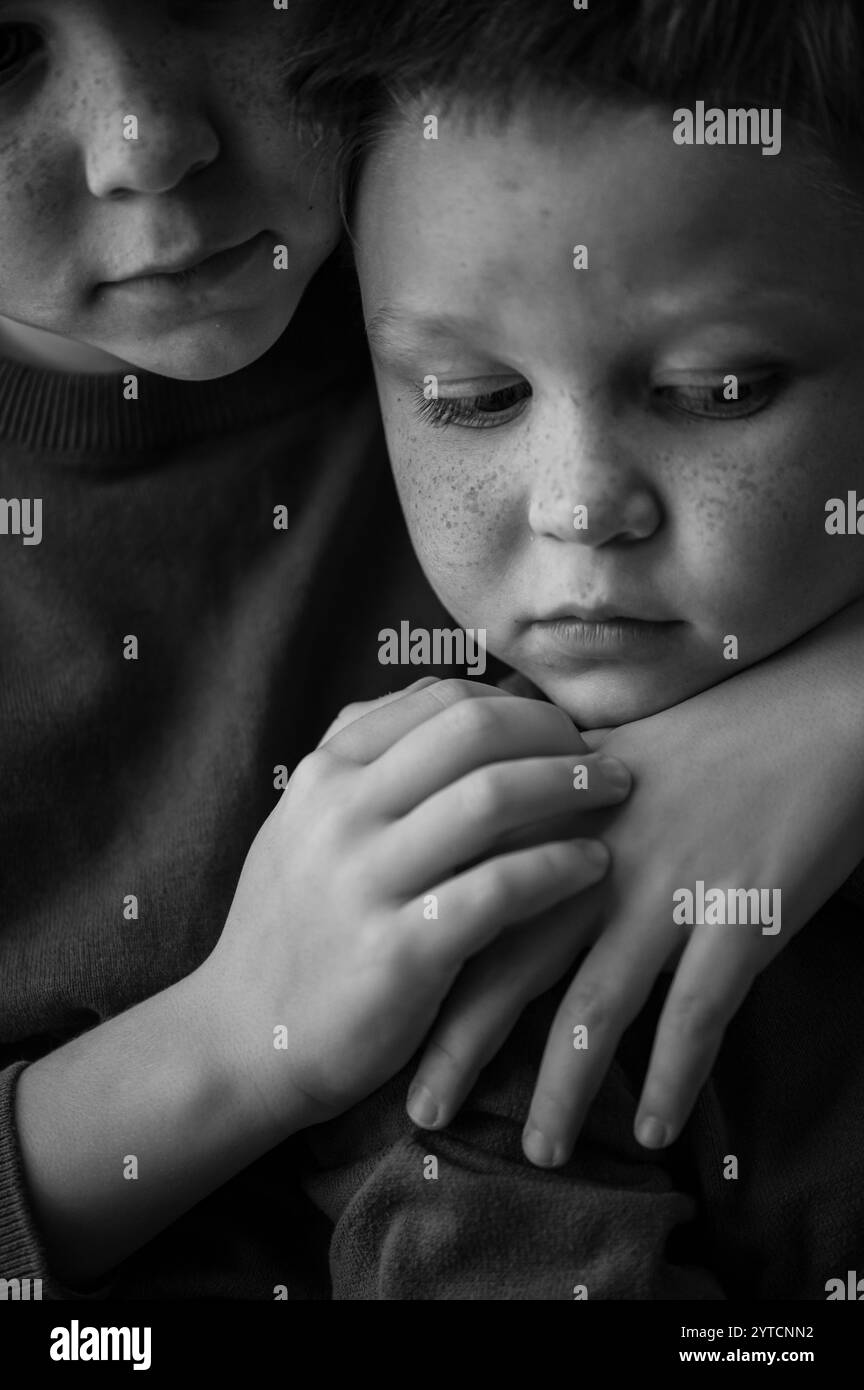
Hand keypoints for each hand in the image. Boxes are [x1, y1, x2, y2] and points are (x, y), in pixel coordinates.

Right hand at [201, 677, 631, 1135]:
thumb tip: (450, 690)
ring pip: (491, 799)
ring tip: (616, 796)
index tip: (561, 733)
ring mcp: (365, 880)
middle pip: (473, 731)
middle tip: (604, 757)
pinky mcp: (398, 952)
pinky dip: (560, 867)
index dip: (519, 706)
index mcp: (325, 773)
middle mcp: (341, 813)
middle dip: (555, 734)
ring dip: (572, 788)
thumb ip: (367, 756)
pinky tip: (594, 867)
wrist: (242, 1040)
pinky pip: (500, 889)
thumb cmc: (295, 926)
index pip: (441, 700)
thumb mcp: (307, 823)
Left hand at [407, 601, 863, 1162]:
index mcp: (558, 816)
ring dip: (566, 1087)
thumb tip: (481, 833)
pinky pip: (699, 1015)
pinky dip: (676, 1078)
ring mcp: (669, 890)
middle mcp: (599, 859)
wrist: (811, 715)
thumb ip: (541, 798)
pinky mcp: (738, 916)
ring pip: (599, 1006)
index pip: (471, 900)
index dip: (426, 965)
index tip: (381, 1018)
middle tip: (422, 1110)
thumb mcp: (609, 754)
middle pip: (513, 962)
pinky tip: (656, 1130)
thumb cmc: (709, 735)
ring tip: (542, 1153)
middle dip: (463, 1043)